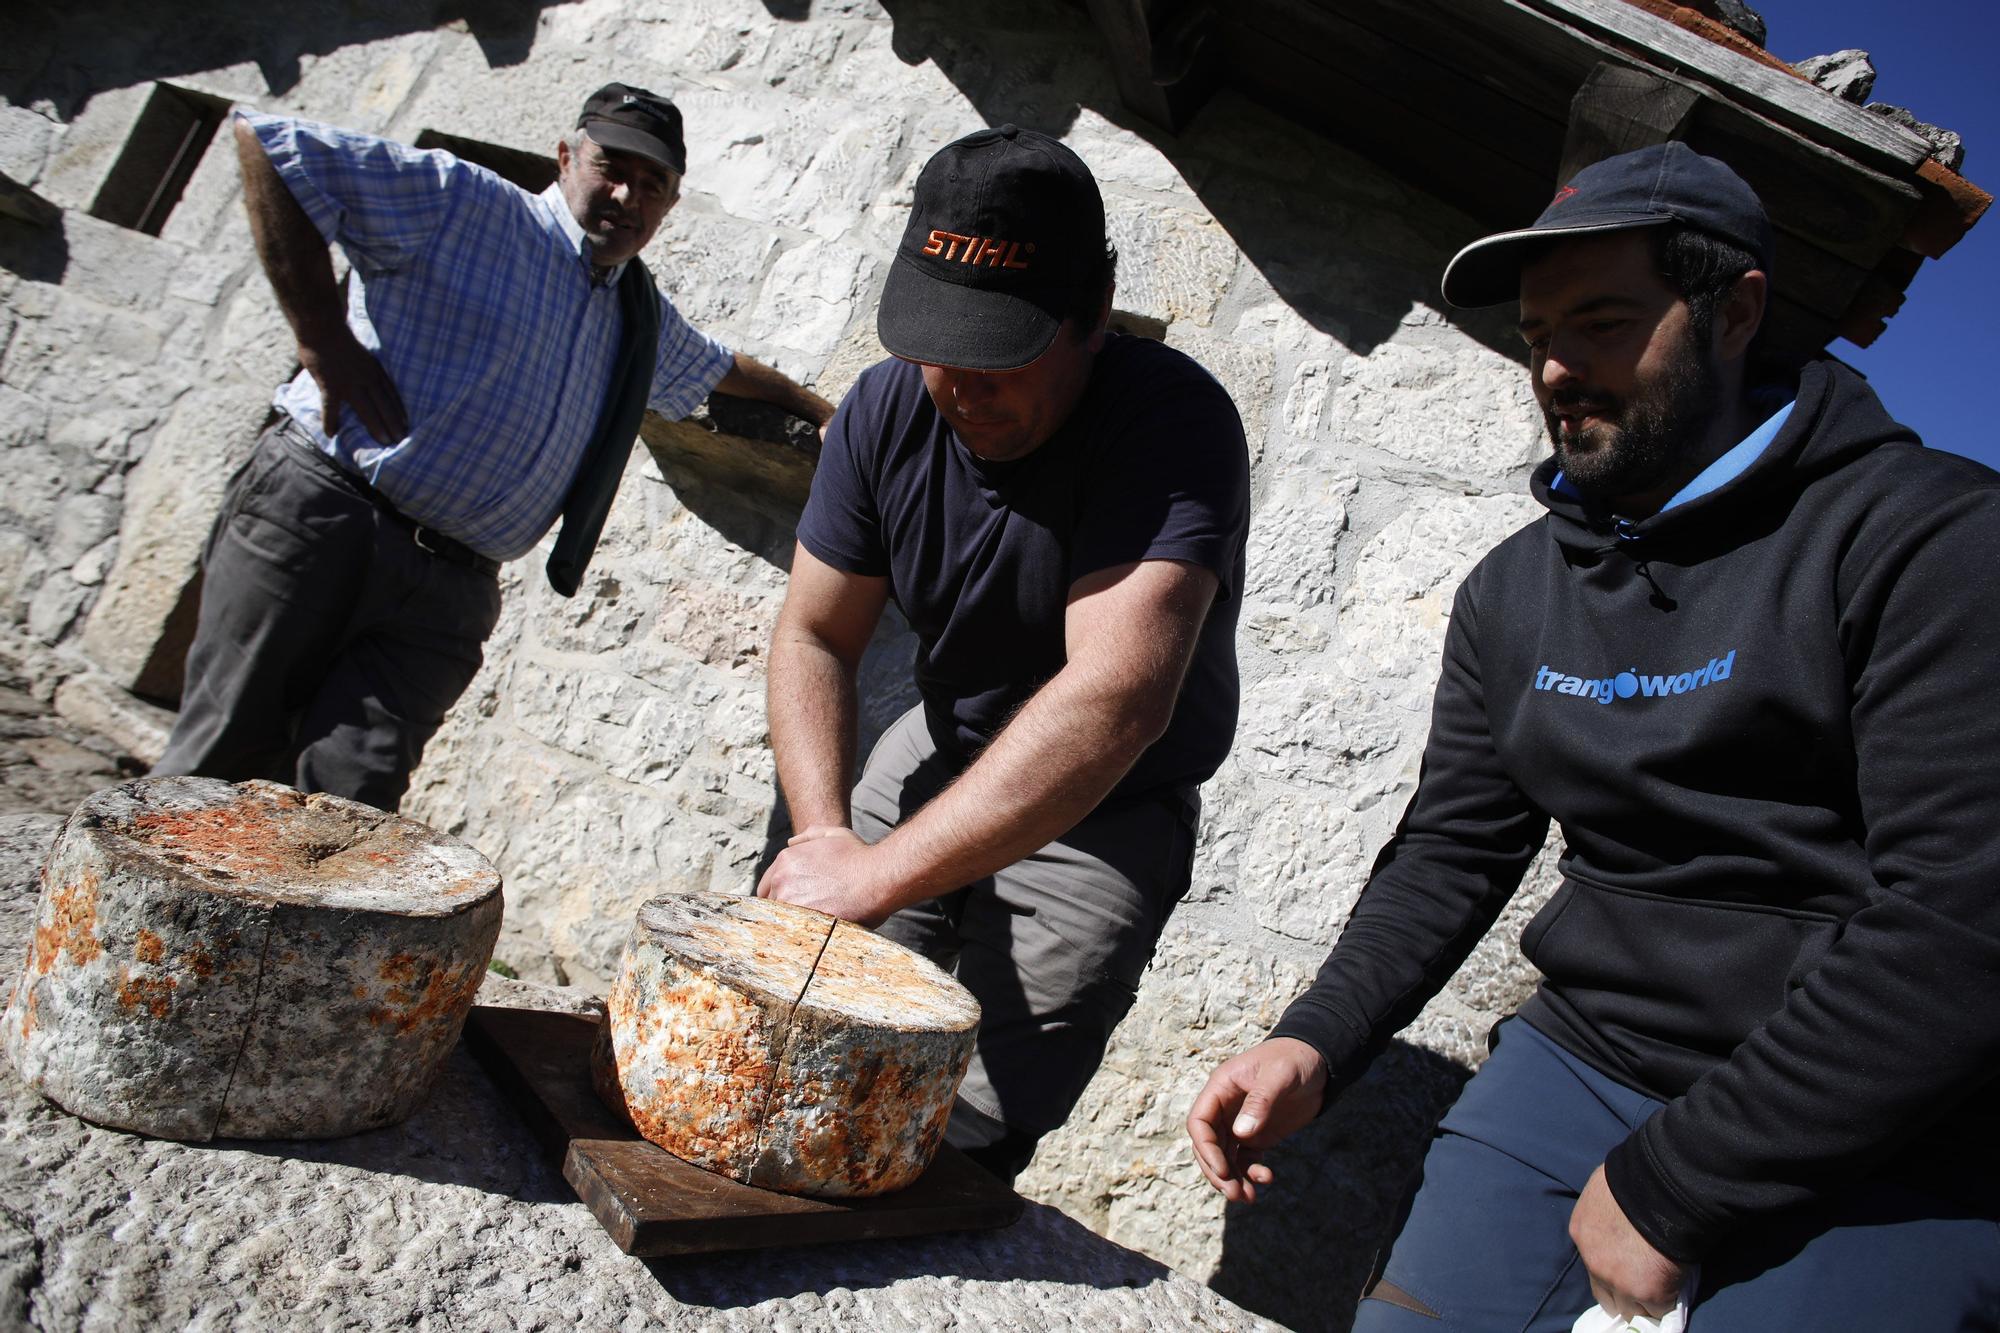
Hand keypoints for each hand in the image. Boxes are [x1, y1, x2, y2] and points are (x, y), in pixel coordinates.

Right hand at [298, 323, 408, 444]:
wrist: (322, 326)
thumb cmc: (338, 337)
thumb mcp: (361, 352)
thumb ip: (365, 367)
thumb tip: (366, 378)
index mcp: (373, 369)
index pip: (391, 393)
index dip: (399, 409)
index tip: (407, 423)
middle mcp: (366, 377)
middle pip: (384, 404)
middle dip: (394, 423)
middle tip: (402, 440)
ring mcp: (349, 382)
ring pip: (366, 409)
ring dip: (376, 426)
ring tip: (385, 442)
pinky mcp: (330, 384)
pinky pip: (330, 406)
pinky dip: (330, 420)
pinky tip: (331, 434)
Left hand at [756, 826, 901, 926]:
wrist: (878, 877)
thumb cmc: (860, 856)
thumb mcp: (834, 834)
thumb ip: (809, 835)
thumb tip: (791, 842)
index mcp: (786, 860)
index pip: (766, 887)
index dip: (779, 895)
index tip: (792, 902)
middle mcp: (782, 880)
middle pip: (772, 904)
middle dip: (785, 909)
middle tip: (805, 915)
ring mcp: (790, 901)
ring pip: (782, 920)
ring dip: (793, 923)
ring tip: (811, 927)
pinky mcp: (802, 920)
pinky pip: (793, 932)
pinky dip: (802, 934)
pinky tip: (814, 934)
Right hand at [1186, 1036, 1327, 1202]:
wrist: (1319, 1061)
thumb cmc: (1295, 1059)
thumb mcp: (1279, 1075)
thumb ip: (1260, 1101)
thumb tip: (1240, 1134)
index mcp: (1221, 1088)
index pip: (1199, 1122)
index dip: (1206, 1149)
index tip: (1223, 1170)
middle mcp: (1225, 1108)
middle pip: (1209, 1146)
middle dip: (1218, 1171)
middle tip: (1235, 1193)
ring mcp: (1240, 1123)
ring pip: (1225, 1157)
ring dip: (1232, 1179)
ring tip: (1248, 1198)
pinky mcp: (1257, 1135)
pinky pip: (1245, 1160)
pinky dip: (1250, 1173)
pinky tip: (1266, 1179)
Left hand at [1570, 1165, 1684, 1319]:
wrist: (1663, 1188)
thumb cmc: (1638, 1178)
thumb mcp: (1606, 1190)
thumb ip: (1606, 1212)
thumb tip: (1619, 1220)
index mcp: (1581, 1233)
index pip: (1592, 1266)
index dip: (1612, 1271)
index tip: (1627, 1269)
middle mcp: (1593, 1262)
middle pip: (1605, 1296)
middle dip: (1623, 1294)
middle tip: (1643, 1286)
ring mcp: (1619, 1281)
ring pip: (1630, 1309)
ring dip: (1645, 1302)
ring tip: (1662, 1288)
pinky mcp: (1648, 1292)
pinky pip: (1658, 1309)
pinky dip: (1668, 1301)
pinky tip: (1676, 1286)